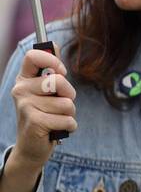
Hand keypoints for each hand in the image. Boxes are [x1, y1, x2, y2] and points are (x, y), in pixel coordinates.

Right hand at [10, 46, 76, 168]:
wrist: (32, 147)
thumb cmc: (45, 116)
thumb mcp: (48, 92)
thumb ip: (52, 70)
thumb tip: (54, 45)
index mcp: (24, 79)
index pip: (33, 56)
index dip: (53, 61)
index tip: (61, 71)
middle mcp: (20, 90)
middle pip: (59, 81)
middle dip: (69, 95)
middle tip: (60, 106)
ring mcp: (25, 106)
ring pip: (67, 103)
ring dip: (69, 114)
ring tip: (56, 119)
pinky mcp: (34, 122)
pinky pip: (68, 119)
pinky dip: (69, 126)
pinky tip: (56, 129)